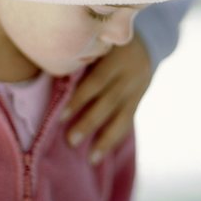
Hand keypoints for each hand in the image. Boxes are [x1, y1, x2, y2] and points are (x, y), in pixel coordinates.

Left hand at [60, 32, 152, 165]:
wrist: (147, 41)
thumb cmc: (107, 43)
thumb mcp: (100, 43)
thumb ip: (84, 59)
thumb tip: (53, 82)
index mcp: (115, 57)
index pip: (97, 81)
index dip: (80, 99)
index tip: (62, 117)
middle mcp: (129, 73)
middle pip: (109, 101)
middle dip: (90, 123)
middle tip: (71, 141)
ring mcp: (138, 87)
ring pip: (122, 116)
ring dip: (106, 139)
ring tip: (92, 159)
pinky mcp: (140, 98)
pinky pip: (128, 120)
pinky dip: (115, 136)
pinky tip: (103, 151)